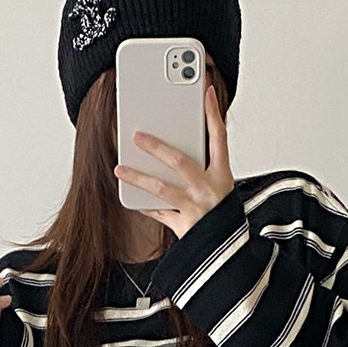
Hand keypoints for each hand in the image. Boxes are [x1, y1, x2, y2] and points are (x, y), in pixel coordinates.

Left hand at [113, 82, 235, 238]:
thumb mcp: (223, 188)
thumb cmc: (223, 218)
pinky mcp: (183, 226)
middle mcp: (209, 190)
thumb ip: (205, 168)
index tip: (206, 92)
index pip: (219, 138)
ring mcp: (195, 208)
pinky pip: (158, 212)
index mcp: (223, 176)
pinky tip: (129, 195)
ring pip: (161, 189)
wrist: (228, 254)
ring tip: (119, 168)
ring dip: (137, 177)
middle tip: (137, 135)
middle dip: (156, 147)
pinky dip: (143, 204)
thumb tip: (175, 148)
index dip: (213, 113)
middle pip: (180, 162)